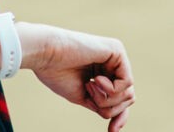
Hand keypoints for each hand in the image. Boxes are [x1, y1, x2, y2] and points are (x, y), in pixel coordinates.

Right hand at [17, 23, 134, 131]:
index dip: (118, 116)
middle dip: (110, 107)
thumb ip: (102, 104)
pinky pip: (127, 82)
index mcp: (102, 71)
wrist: (45, 54)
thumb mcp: (83, 97)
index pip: (121, 97)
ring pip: (128, 92)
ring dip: (107, 98)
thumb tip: (120, 119)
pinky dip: (111, 89)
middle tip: (89, 94)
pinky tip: (94, 79)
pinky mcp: (117, 50)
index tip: (112, 131)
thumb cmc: (56, 73)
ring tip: (88, 85)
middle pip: (127, 97)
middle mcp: (112, 62)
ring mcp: (116, 55)